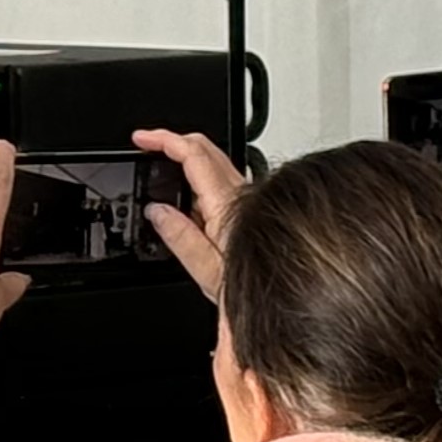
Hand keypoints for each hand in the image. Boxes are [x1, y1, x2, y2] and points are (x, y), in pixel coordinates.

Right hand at [132, 127, 247, 300]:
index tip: (142, 138)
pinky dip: (202, 180)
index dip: (164, 139)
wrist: (299, 303)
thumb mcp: (210, 274)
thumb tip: (156, 211)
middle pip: (207, 148)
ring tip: (165, 178)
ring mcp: (253, 202)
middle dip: (174, 141)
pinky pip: (226, 183)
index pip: (193, 154)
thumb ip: (180, 238)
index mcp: (227, 206)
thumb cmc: (262, 291)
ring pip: (217, 164)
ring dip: (189, 160)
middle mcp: (243, 197)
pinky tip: (191, 203)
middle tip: (150, 147)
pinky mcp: (257, 211)